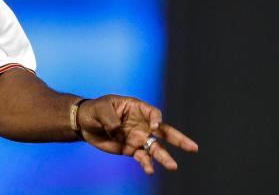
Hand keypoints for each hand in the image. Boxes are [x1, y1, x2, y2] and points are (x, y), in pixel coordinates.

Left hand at [77, 95, 198, 173]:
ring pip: (155, 148)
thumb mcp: (100, 109)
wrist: (84, 124)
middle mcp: (141, 124)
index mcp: (136, 108)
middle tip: (194, 148)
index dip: (157, 120)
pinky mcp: (131, 149)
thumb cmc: (94, 110)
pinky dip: (147, 164)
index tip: (155, 127)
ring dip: (164, 157)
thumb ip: (111, 120)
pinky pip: (142, 157)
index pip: (154, 113)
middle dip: (179, 140)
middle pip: (164, 132)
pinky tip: (149, 170)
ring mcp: (138, 137)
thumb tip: (120, 134)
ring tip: (173, 166)